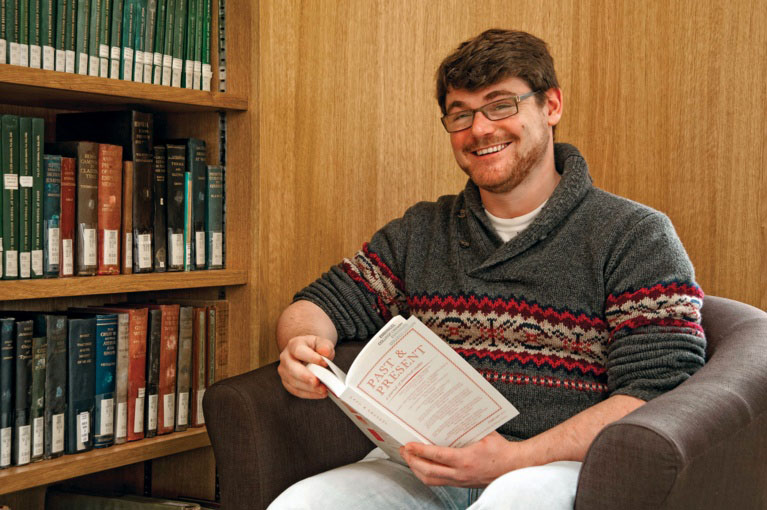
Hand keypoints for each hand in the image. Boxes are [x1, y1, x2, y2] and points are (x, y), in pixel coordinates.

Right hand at [277, 335, 335, 398]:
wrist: (308, 353)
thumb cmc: (315, 348)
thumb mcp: (322, 343)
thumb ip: (325, 346)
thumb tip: (325, 353)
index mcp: (294, 345)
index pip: (299, 351)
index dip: (311, 358)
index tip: (324, 363)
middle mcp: (285, 357)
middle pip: (292, 368)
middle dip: (305, 377)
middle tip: (317, 382)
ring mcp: (284, 371)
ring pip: (293, 382)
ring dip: (308, 388)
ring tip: (322, 389)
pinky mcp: (287, 382)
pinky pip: (295, 391)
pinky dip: (308, 394)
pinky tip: (318, 393)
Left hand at [400, 432, 522, 487]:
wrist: (514, 468)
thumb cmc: (501, 449)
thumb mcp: (485, 433)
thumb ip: (468, 426)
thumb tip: (453, 412)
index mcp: (466, 459)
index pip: (437, 456)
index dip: (420, 451)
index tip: (408, 444)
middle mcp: (461, 473)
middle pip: (429, 471)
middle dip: (412, 460)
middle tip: (404, 450)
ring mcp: (460, 481)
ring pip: (431, 480)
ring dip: (417, 470)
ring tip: (409, 458)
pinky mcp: (461, 484)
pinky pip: (439, 482)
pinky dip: (427, 475)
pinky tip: (422, 466)